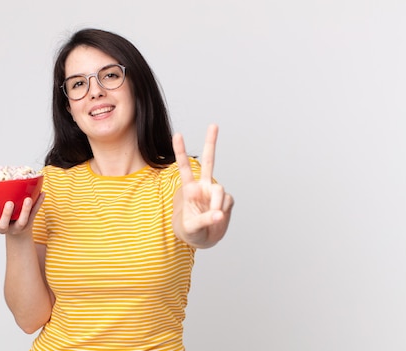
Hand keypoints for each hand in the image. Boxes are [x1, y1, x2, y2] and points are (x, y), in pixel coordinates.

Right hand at [0, 192, 44, 235]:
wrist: (17, 227)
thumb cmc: (0, 215)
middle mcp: (5, 228)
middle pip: (4, 225)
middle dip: (6, 214)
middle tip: (9, 202)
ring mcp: (18, 227)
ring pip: (22, 222)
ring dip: (25, 210)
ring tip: (28, 199)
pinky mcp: (29, 224)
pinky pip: (34, 214)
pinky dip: (38, 204)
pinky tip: (42, 193)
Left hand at [172, 124, 233, 246]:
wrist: (203, 238)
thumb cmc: (191, 231)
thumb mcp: (191, 228)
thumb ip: (203, 220)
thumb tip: (219, 214)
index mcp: (189, 189)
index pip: (184, 168)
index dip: (180, 152)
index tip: (177, 135)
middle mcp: (203, 186)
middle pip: (208, 161)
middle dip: (211, 143)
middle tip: (213, 125)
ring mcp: (215, 192)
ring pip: (220, 190)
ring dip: (217, 204)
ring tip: (213, 217)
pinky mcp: (227, 200)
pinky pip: (228, 201)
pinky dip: (224, 211)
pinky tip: (219, 217)